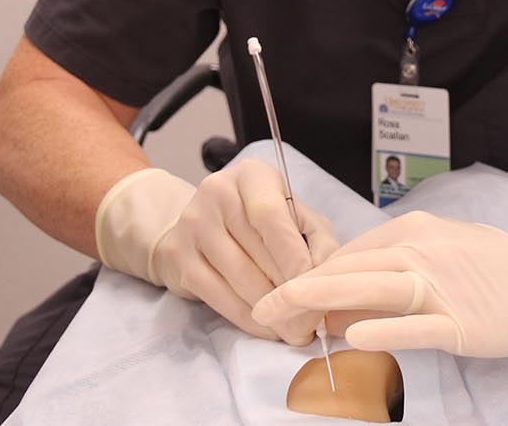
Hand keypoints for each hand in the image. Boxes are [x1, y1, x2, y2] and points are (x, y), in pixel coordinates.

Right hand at [95, 160, 338, 339]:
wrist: (195, 225)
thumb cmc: (257, 222)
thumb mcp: (293, 216)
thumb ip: (318, 237)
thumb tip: (330, 270)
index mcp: (252, 176)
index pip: (271, 215)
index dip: (293, 256)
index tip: (313, 288)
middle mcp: (217, 192)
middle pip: (257, 250)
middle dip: (288, 292)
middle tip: (312, 323)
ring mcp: (192, 224)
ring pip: (238, 276)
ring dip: (270, 310)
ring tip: (295, 332)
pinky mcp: (177, 256)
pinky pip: (217, 295)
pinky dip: (246, 318)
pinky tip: (267, 329)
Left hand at [254, 187, 507, 357]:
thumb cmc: (488, 266)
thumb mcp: (433, 258)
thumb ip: (383, 278)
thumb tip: (330, 307)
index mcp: (409, 233)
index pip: (344, 256)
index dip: (305, 278)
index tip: (274, 299)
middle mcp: (419, 252)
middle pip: (348, 269)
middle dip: (296, 289)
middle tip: (258, 308)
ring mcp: (441, 285)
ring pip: (374, 289)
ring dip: (324, 300)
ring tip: (283, 315)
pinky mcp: (461, 319)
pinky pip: (416, 323)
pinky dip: (384, 327)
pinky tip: (352, 335)